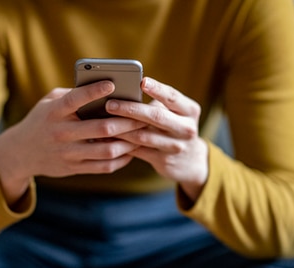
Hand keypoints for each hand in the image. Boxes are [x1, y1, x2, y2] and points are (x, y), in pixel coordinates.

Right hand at [0, 81, 146, 202]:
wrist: (20, 153)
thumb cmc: (42, 120)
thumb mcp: (49, 102)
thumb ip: (72, 94)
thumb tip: (103, 88)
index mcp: (54, 112)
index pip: (75, 99)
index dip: (94, 91)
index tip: (112, 83)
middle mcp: (61, 133)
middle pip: (101, 129)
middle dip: (126, 122)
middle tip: (143, 115)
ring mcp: (68, 153)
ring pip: (106, 150)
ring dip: (128, 142)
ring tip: (141, 133)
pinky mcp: (73, 168)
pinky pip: (103, 167)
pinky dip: (121, 159)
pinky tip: (130, 151)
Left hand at [106, 77, 208, 200]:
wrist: (191, 161)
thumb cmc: (175, 127)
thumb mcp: (176, 114)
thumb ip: (158, 104)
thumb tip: (125, 92)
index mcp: (190, 111)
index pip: (172, 97)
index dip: (157, 89)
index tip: (142, 81)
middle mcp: (186, 128)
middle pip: (156, 116)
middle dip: (130, 110)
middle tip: (110, 104)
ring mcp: (175, 146)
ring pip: (143, 136)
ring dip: (121, 128)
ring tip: (103, 121)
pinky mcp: (163, 161)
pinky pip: (138, 151)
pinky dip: (121, 144)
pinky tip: (108, 138)